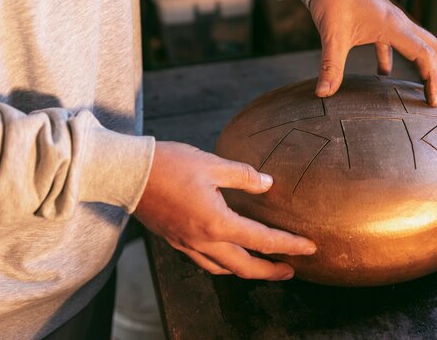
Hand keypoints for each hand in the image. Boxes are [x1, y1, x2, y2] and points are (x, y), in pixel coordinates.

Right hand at [134, 142, 315, 279]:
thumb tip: (268, 184)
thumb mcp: (212, 164)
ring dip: (248, 270)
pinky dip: (224, 264)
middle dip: (271, 272)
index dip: (289, 245)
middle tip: (292, 270)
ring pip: (224, 269)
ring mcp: (187, 244)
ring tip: (264, 264)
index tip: (310, 248)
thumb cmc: (169, 165)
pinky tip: (229, 254)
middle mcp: (203, 241)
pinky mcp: (176, 241)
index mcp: (217, 223)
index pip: (263, 240)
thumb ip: (244, 176)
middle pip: (245, 267)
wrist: (126, 174)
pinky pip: (205, 262)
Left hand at [309, 0, 436, 105]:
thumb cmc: (333, 0)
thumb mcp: (332, 36)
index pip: (425, 55)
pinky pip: (396, 44)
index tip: (433, 101)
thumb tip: (322, 94)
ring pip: (420, 45)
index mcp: (394, 26)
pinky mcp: (379, 23)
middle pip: (434, 48)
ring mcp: (391, 22)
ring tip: (429, 89)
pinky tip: (384, 76)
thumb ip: (330, 67)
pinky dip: (396, 61)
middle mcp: (399, 23)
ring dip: (427, 66)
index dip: (433, 79)